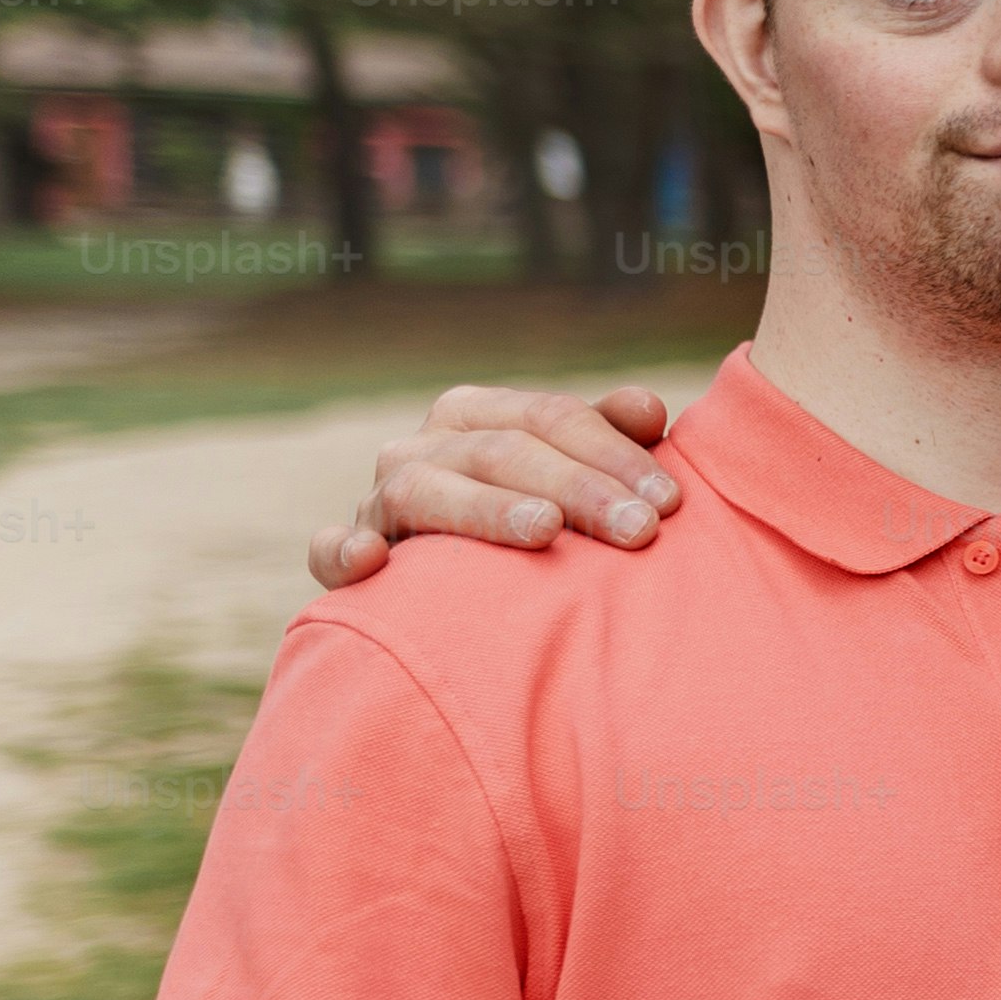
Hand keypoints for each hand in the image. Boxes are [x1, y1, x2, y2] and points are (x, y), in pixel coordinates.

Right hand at [309, 383, 682, 588]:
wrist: (450, 590)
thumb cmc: (533, 520)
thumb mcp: (573, 475)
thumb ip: (609, 440)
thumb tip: (648, 409)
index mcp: (477, 415)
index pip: (550, 418)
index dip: (614, 454)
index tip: (671, 502)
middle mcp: (422, 447)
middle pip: (500, 452)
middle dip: (576, 487)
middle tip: (639, 531)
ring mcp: (379, 499)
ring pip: (425, 489)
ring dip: (486, 509)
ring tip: (545, 530)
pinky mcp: (349, 555)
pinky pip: (329, 551)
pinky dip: (344, 551)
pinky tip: (374, 563)